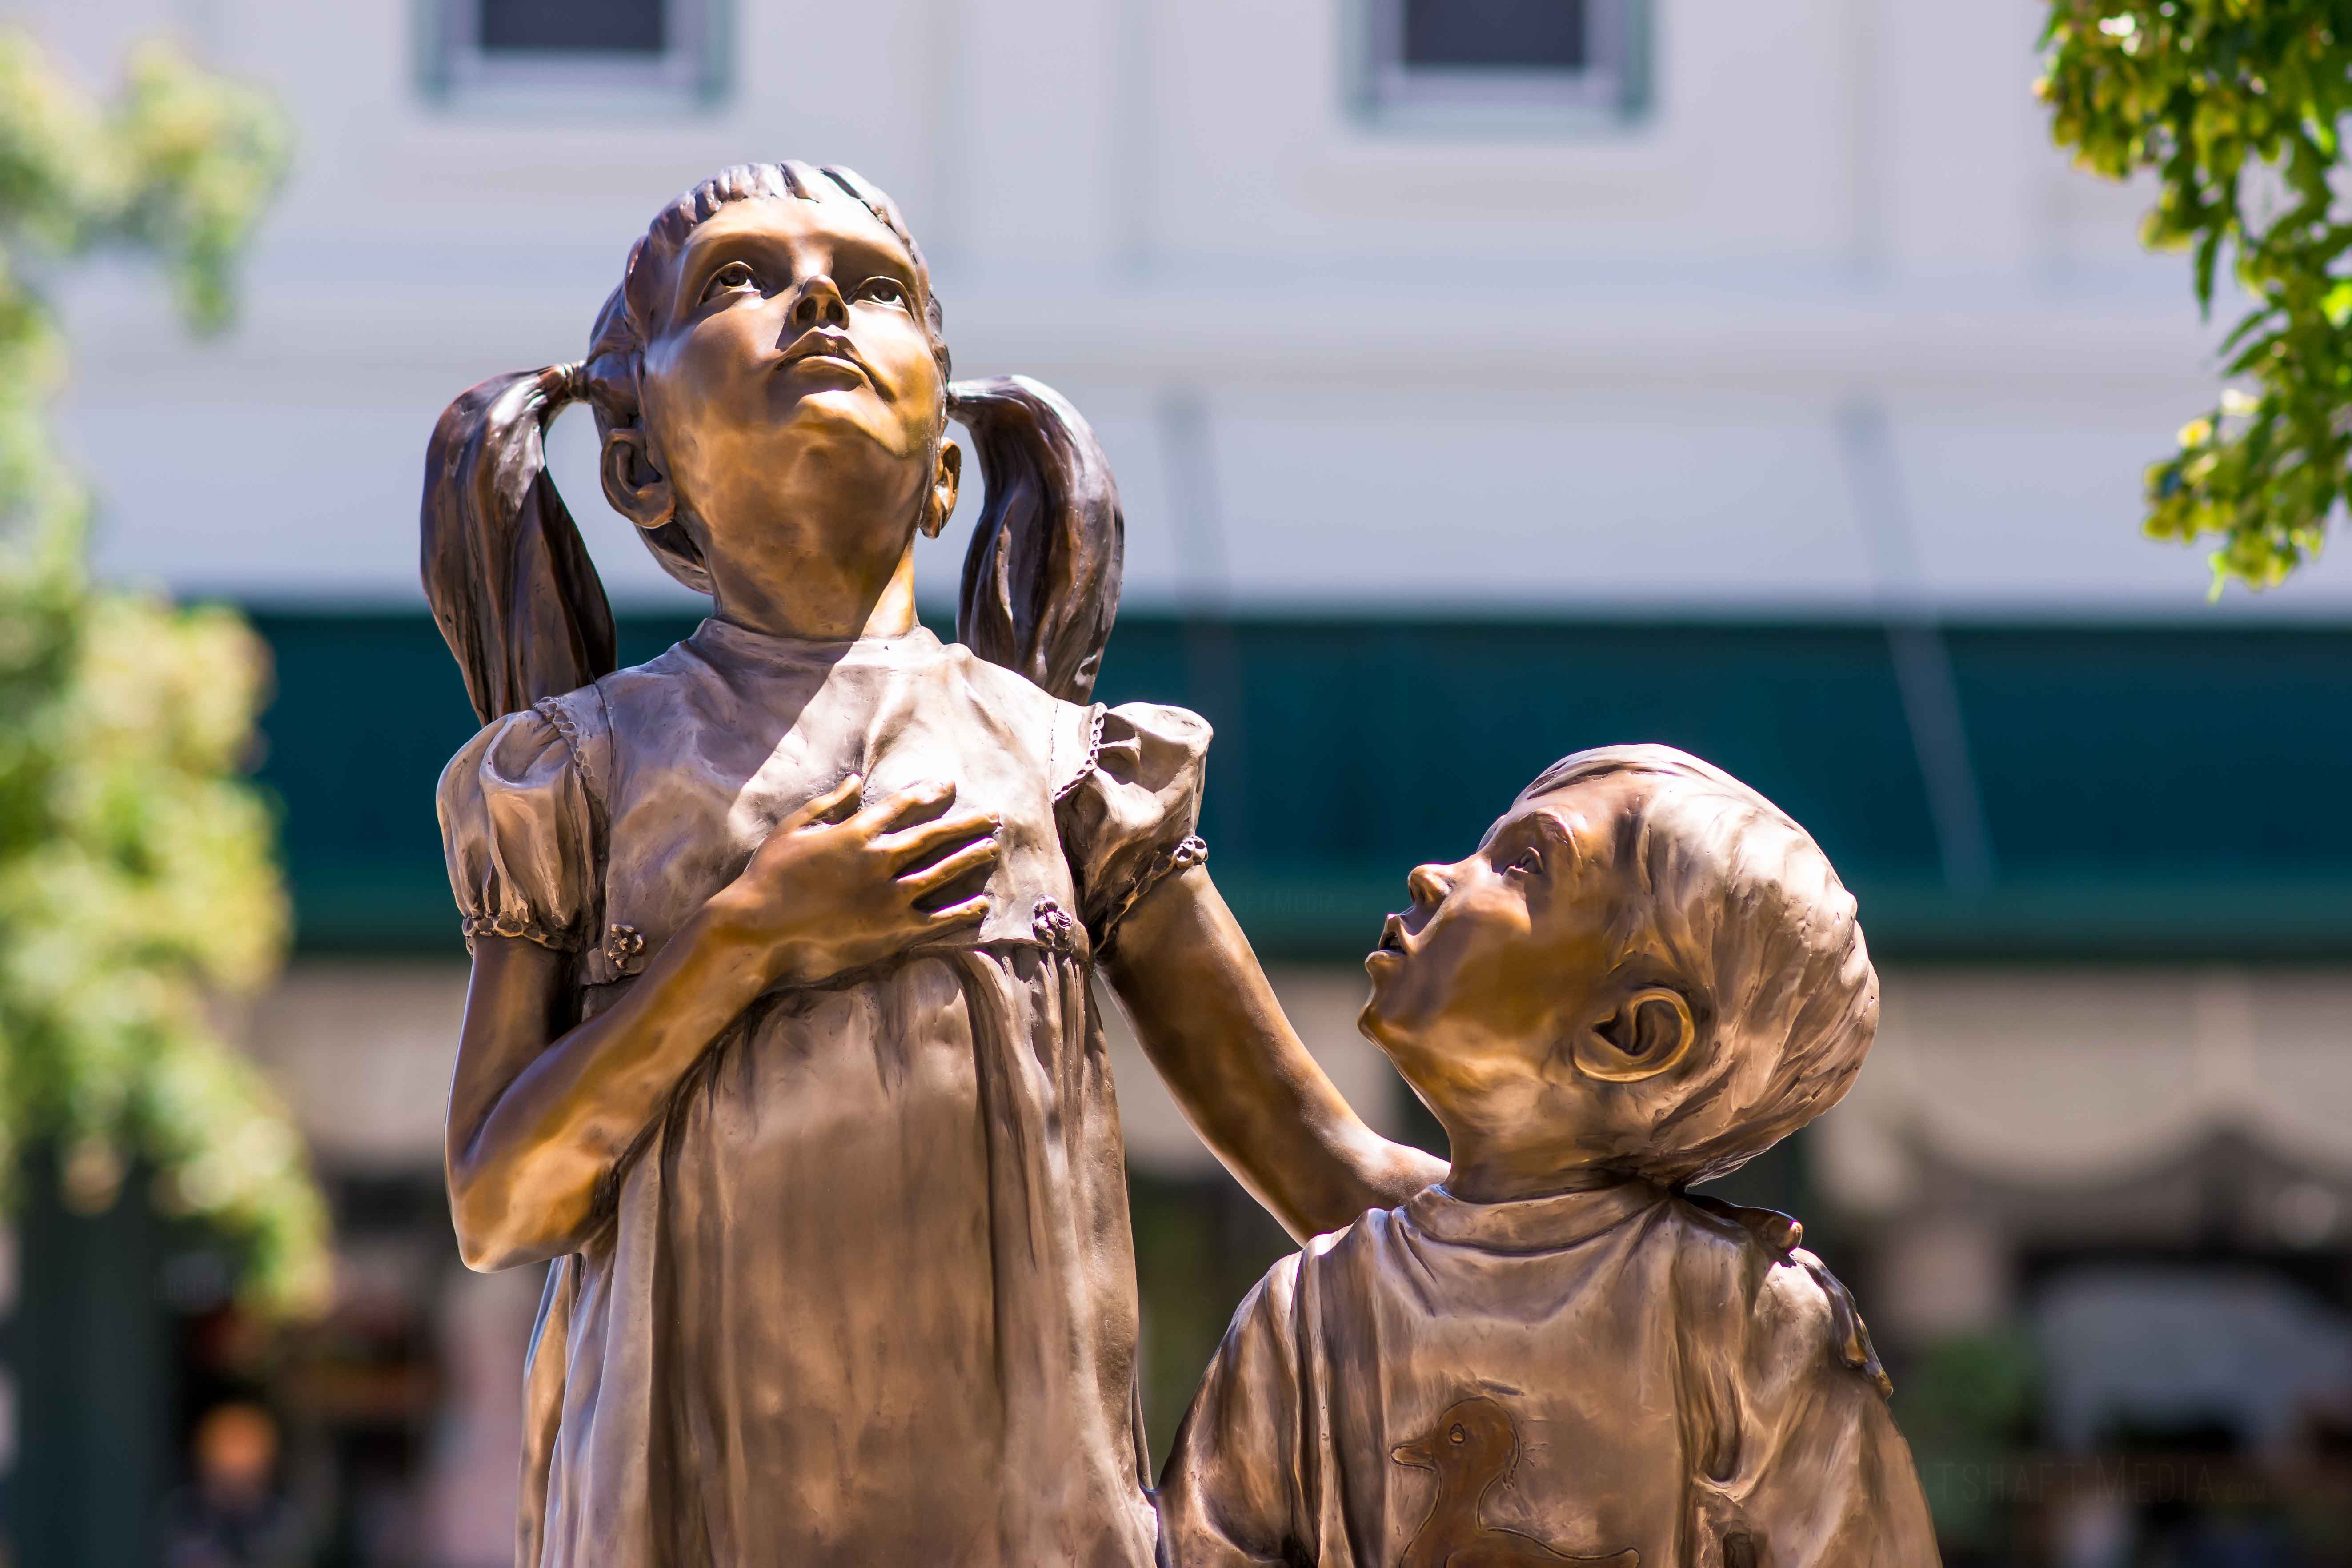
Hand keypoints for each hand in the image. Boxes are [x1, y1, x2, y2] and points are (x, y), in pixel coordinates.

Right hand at [706, 775, 1000, 986]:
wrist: (755, 932)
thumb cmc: (767, 879)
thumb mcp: (792, 830)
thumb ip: (828, 804)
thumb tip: (856, 780)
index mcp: (856, 833)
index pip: (903, 806)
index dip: (929, 793)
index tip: (949, 785)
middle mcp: (881, 860)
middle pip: (934, 835)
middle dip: (966, 824)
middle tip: (992, 816)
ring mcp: (891, 897)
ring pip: (944, 871)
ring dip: (972, 858)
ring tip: (993, 848)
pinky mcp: (894, 932)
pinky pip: (939, 919)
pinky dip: (964, 911)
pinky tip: (982, 904)